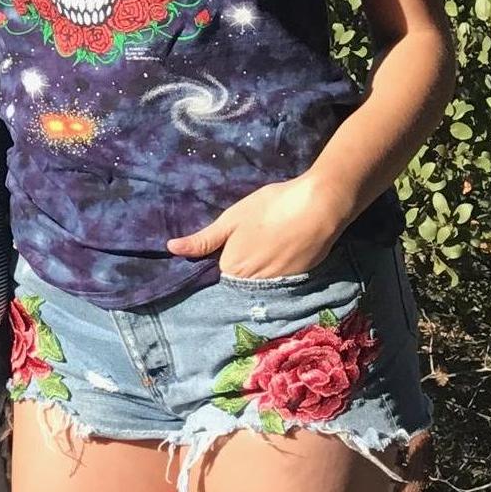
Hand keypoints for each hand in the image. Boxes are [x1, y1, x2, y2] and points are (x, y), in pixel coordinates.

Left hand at [168, 173, 349, 279]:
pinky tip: (284, 251)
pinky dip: (279, 270)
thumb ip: (203, 240)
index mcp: (232, 268)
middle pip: (239, 280)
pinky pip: (279, 282)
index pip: (219, 272)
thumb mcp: (232, 219)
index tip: (231, 244)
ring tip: (269, 246)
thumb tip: (170, 249)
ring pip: (259, 282)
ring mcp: (276, 284)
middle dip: (242, 266)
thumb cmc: (271, 207)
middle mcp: (251, 283)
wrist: (320, 207)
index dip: (223, 257)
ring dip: (260, 270)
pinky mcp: (297, 281)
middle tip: (255, 242)